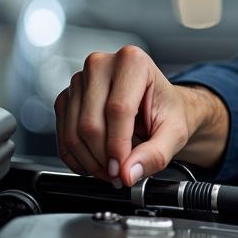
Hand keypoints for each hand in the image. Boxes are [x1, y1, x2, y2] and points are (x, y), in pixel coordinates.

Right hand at [53, 45, 220, 186]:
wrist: (160, 107)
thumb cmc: (168, 111)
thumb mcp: (174, 133)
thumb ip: (155, 154)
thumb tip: (128, 172)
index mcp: (133, 62)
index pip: (117, 109)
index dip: (117, 146)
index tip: (122, 170)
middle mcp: (102, 64)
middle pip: (91, 123)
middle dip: (103, 158)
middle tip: (119, 175)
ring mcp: (81, 80)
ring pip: (74, 132)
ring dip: (90, 161)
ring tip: (111, 170)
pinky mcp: (67, 97)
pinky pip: (63, 135)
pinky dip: (77, 157)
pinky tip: (95, 163)